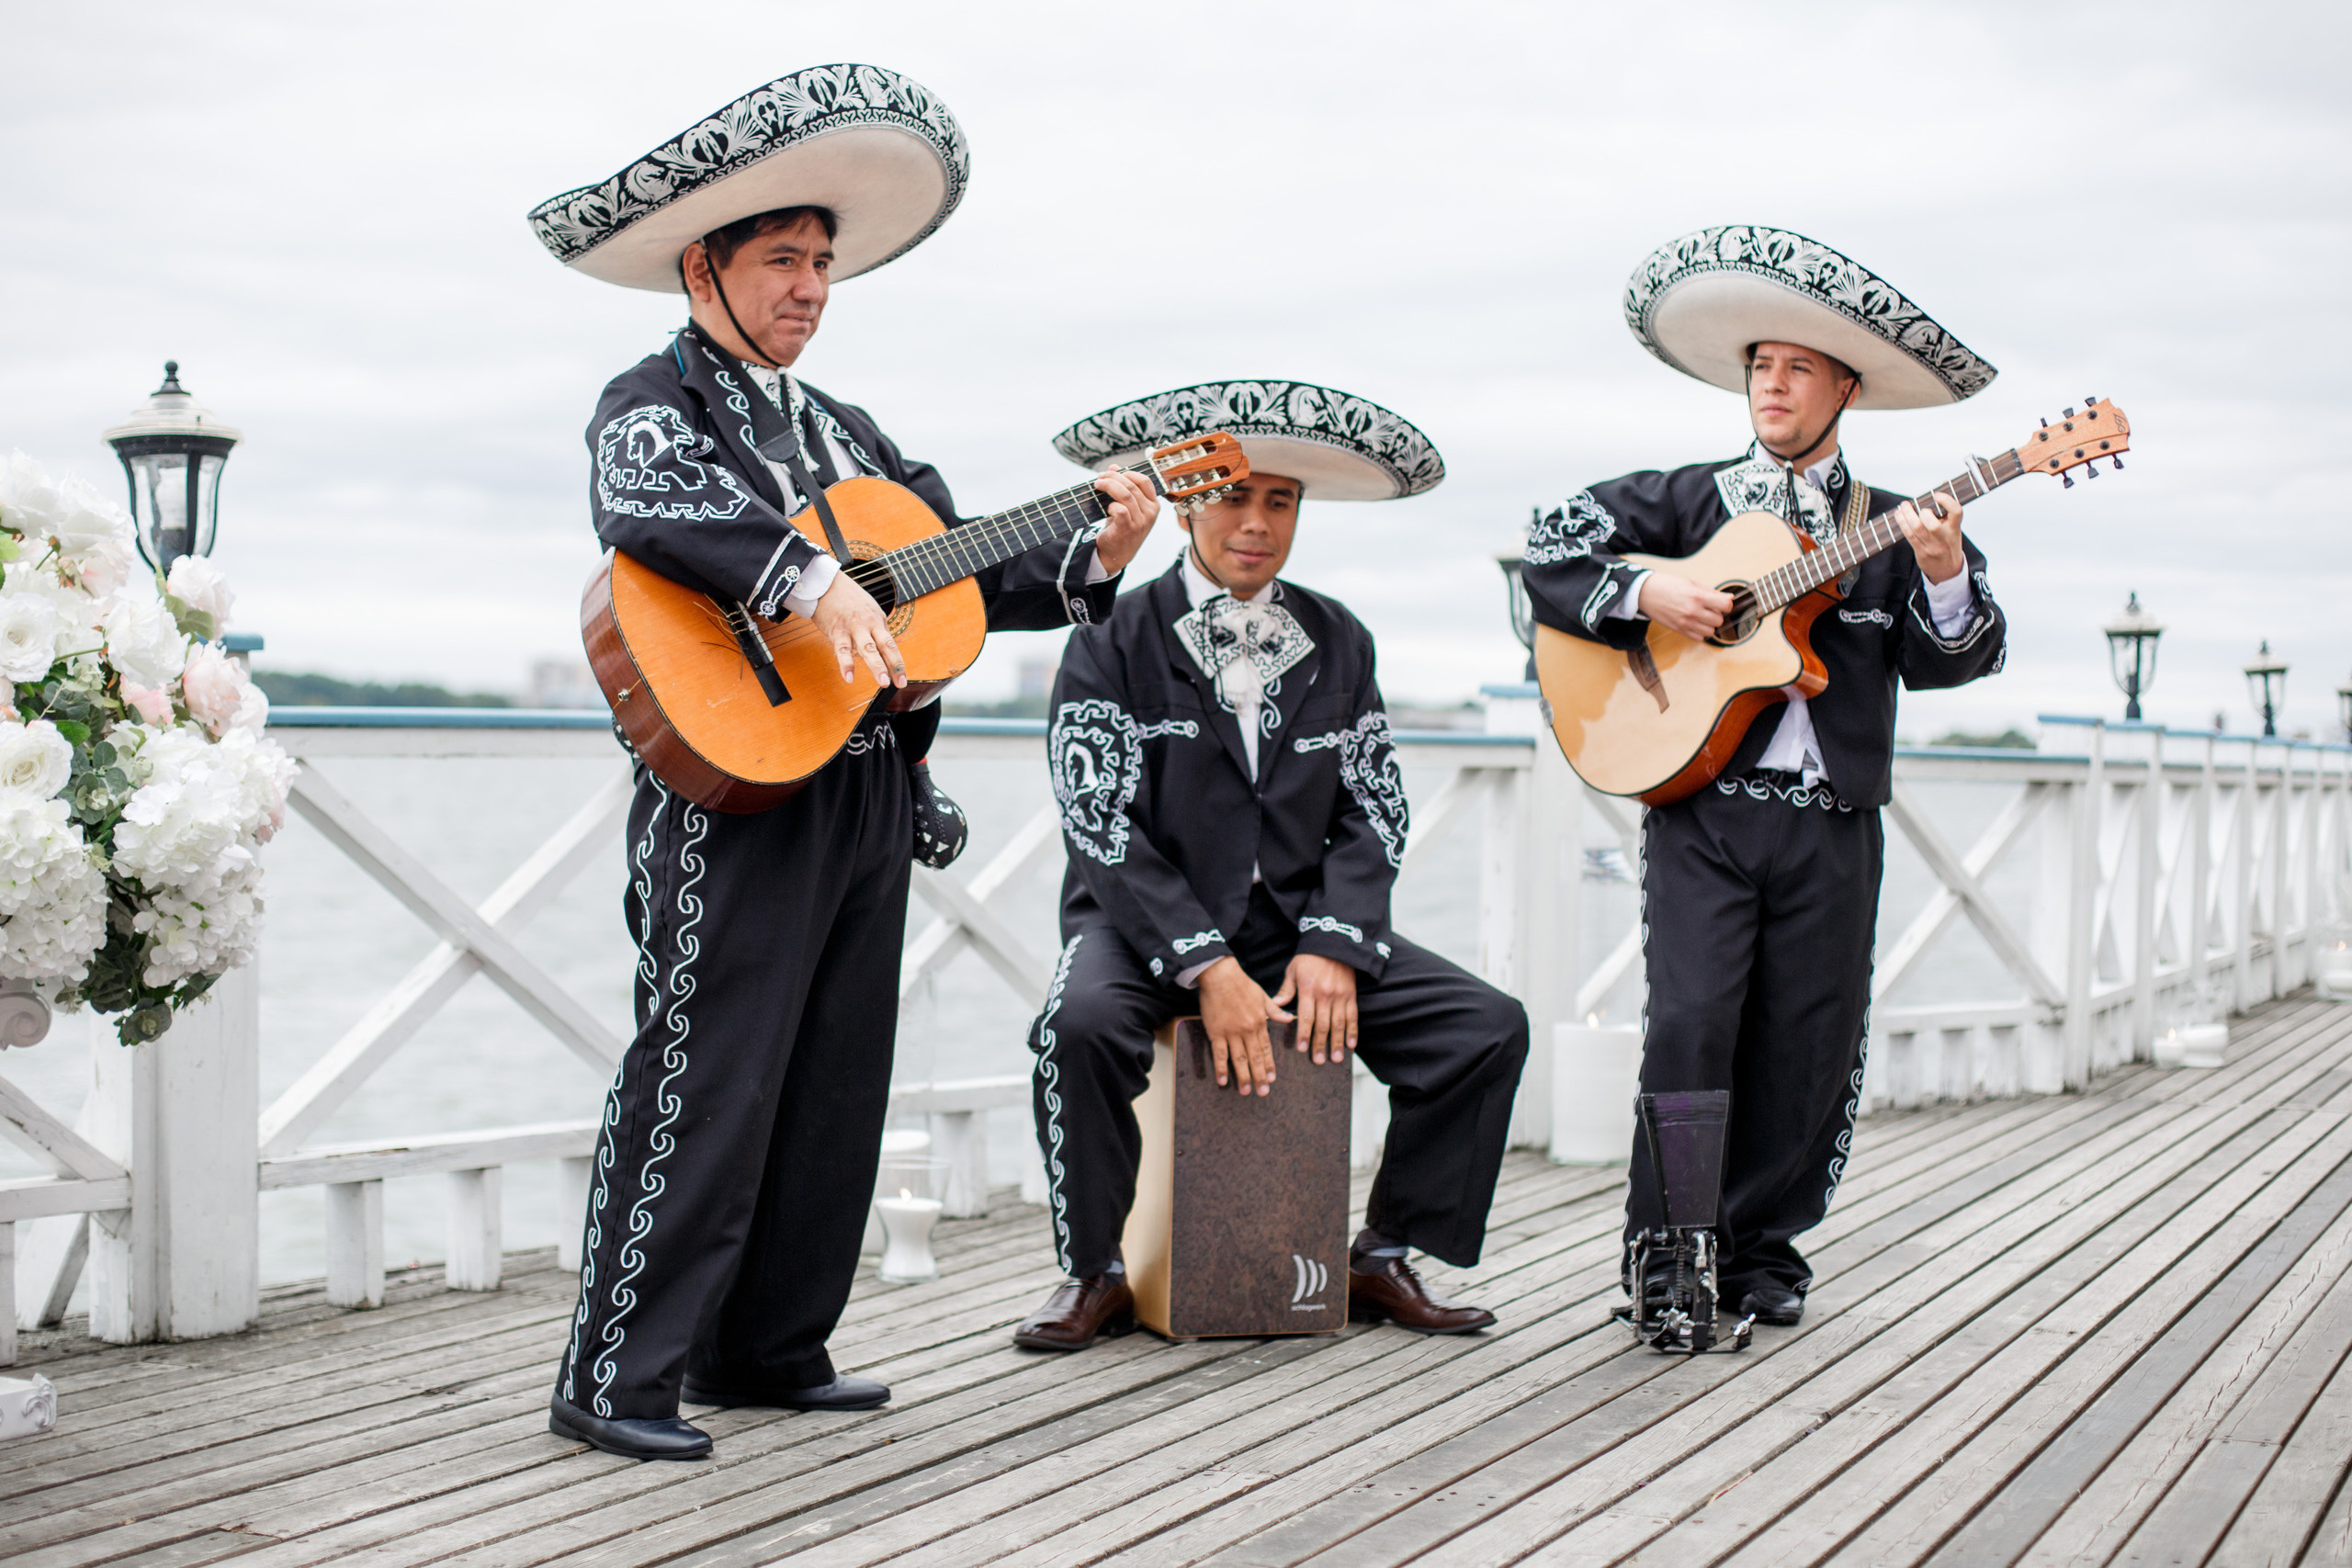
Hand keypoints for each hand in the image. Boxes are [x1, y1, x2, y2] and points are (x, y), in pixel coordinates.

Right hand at [808, 572, 906, 687]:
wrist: (826, 583)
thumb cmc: (847, 598)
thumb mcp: (868, 609)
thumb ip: (875, 629)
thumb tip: (883, 648)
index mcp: (878, 620)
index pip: (890, 645)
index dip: (898, 663)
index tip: (902, 681)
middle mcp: (869, 624)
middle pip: (884, 646)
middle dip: (894, 665)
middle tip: (898, 683)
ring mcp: (854, 627)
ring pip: (867, 648)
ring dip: (876, 666)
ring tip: (882, 682)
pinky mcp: (837, 630)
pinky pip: (842, 649)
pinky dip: (846, 664)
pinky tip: (849, 677)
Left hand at [1088, 472, 1160, 575]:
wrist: (1117, 553)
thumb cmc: (1122, 527)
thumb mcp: (1126, 506)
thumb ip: (1123, 486)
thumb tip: (1114, 467)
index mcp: (1153, 504)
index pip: (1145, 481)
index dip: (1128, 472)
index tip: (1112, 472)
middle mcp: (1150, 513)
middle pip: (1132, 485)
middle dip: (1113, 477)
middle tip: (1100, 478)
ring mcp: (1141, 522)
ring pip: (1126, 495)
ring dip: (1108, 486)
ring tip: (1097, 485)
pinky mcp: (1128, 529)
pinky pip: (1120, 510)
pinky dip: (1111, 505)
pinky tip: (1106, 507)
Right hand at [1197, 956, 1291, 1095]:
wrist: (1221, 976)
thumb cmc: (1241, 983)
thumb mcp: (1263, 995)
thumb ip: (1275, 1010)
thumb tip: (1289, 1019)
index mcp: (1260, 1022)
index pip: (1266, 1048)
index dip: (1269, 1064)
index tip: (1272, 1078)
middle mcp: (1248, 1031)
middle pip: (1255, 1058)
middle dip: (1259, 1076)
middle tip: (1262, 1092)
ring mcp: (1231, 1033)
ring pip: (1239, 1059)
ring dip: (1243, 1077)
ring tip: (1246, 1091)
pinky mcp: (1216, 1032)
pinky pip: (1219, 1054)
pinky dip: (1221, 1068)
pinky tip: (1223, 1081)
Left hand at [1273, 953, 1357, 1063]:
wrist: (1334, 942)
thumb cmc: (1309, 958)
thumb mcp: (1293, 970)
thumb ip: (1286, 990)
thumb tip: (1275, 1005)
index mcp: (1308, 989)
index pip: (1306, 1017)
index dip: (1304, 1034)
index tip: (1302, 1049)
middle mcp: (1325, 994)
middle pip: (1323, 1024)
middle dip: (1320, 1044)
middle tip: (1318, 1061)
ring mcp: (1340, 996)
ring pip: (1339, 1024)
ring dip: (1337, 1042)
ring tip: (1336, 1058)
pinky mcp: (1351, 995)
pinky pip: (1353, 1016)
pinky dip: (1353, 1031)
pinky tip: (1352, 1044)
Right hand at [1641, 573, 1735, 640]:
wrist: (1645, 593)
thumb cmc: (1667, 585)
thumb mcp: (1691, 583)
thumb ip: (1711, 592)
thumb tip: (1729, 598)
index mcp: (1697, 596)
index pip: (1726, 606)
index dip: (1726, 604)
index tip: (1722, 602)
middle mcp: (1693, 611)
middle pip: (1719, 620)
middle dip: (1717, 614)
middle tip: (1708, 608)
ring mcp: (1685, 623)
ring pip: (1711, 631)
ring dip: (1709, 624)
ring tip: (1701, 616)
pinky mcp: (1679, 630)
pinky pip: (1699, 638)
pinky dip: (1700, 632)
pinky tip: (1694, 623)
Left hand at [1891, 489, 1966, 583]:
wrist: (1948, 569)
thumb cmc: (1948, 541)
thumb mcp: (1953, 526)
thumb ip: (1947, 508)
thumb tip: (1943, 482)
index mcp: (1955, 528)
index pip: (1956, 512)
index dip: (1947, 501)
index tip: (1936, 494)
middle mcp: (1944, 538)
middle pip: (1933, 525)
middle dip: (1922, 512)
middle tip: (1916, 505)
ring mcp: (1932, 546)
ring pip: (1917, 529)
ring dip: (1906, 515)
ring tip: (1903, 506)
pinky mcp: (1921, 552)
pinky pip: (1909, 536)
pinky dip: (1902, 523)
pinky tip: (1898, 515)